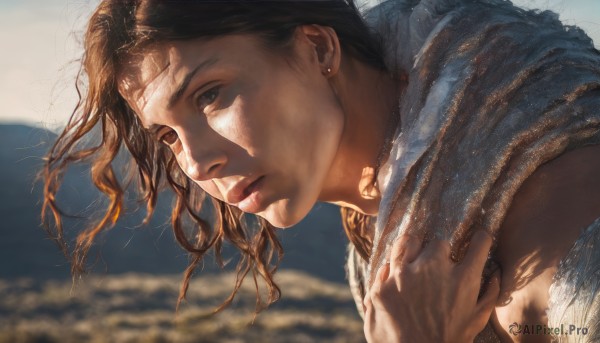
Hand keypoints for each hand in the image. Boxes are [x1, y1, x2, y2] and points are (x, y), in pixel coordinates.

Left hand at [363, 230, 499, 342]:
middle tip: (439, 263)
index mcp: (462, 279)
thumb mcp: (476, 321)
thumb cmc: (450, 342)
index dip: (480, 239)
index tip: (479, 238)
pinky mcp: (381, 286)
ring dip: (412, 249)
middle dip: (440, 252)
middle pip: (439, 243)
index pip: (478, 244)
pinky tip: (395, 279)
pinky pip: (386, 266)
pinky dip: (391, 271)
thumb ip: (489, 295)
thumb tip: (496, 274)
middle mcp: (432, 270)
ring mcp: (403, 276)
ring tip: (413, 259)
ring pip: (407, 242)